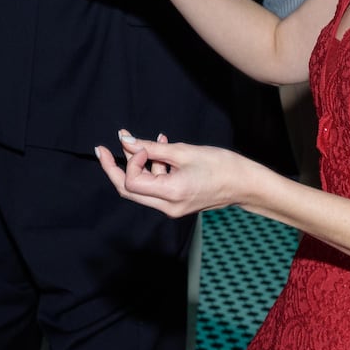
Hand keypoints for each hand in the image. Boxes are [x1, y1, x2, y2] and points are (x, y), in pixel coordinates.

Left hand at [94, 130, 235, 218]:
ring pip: (141, 189)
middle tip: (103, 148)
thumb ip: (151, 148)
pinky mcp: (177, 204)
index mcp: (170, 194)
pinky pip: (156, 188)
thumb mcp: (183, 152)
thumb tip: (125, 141)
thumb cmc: (221, 166)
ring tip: (149, 141)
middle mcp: (168, 207)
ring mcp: (172, 208)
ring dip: (139, 165)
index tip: (142, 145)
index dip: (130, 161)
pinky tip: (163, 149)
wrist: (246, 184)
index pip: (131, 181)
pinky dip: (154, 169)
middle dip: (114, 168)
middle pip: (128, 190)